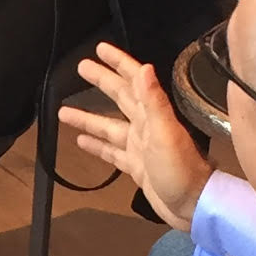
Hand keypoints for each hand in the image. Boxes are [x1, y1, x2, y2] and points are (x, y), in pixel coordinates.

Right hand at [61, 41, 210, 229]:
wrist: (193, 206)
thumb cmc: (181, 169)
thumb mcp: (165, 133)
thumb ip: (154, 101)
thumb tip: (144, 67)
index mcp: (152, 115)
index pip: (133, 82)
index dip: (118, 64)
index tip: (100, 49)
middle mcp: (145, 126)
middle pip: (119, 98)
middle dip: (102, 81)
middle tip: (82, 68)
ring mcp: (139, 147)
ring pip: (108, 127)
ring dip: (88, 118)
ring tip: (63, 111)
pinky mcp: (136, 167)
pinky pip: (110, 152)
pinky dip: (96, 146)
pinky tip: (80, 141)